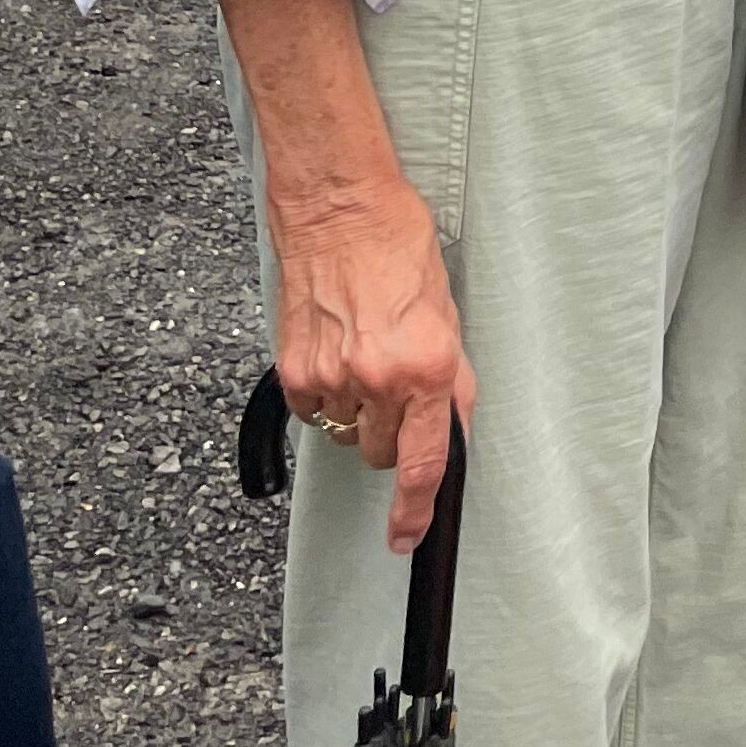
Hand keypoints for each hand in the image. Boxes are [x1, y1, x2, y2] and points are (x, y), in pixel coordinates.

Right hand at [265, 174, 475, 552]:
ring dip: (357, 411)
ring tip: (364, 354)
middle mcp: (378, 378)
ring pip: (345, 432)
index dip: (414, 511)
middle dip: (390, 432)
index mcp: (427, 365)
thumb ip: (449, 379)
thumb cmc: (398, 246)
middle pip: (380, 451)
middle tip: (394, 386)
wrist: (339, 210)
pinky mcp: (294, 367)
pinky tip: (335, 353)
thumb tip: (451, 428)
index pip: (423, 462)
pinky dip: (324, 394)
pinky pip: (312, 409)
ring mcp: (331, 374)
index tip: (406, 536)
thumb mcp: (446, 314)